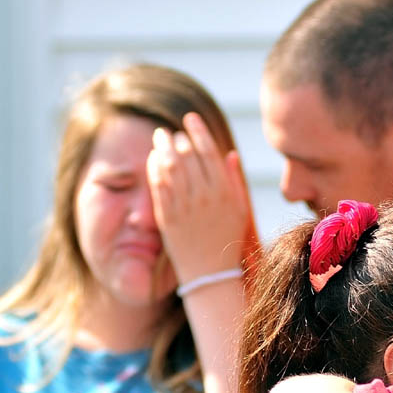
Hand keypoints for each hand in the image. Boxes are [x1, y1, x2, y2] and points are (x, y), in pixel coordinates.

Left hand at [147, 112, 253, 280]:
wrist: (210, 273)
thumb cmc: (227, 239)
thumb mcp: (240, 210)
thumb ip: (235, 181)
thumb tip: (230, 154)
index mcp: (224, 192)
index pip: (209, 151)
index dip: (198, 131)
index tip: (190, 118)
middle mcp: (204, 197)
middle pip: (187, 155)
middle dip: (178, 138)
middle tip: (172, 133)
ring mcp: (184, 207)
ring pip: (169, 166)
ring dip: (162, 147)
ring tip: (160, 139)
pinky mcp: (167, 217)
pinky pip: (157, 185)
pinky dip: (153, 167)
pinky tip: (153, 159)